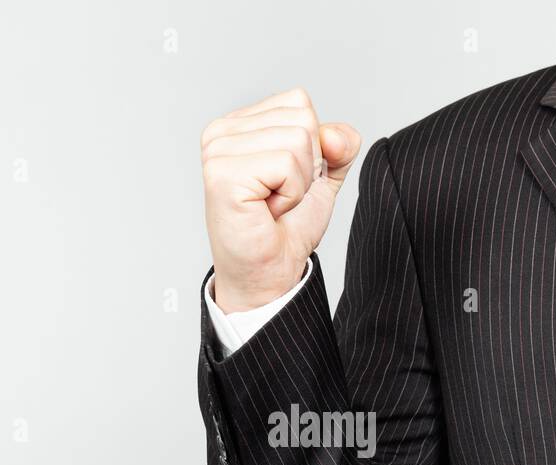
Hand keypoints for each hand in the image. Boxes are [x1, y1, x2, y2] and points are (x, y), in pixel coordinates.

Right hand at [201, 88, 360, 313]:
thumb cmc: (286, 227)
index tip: (285, 180)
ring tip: (273, 205)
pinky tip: (267, 211)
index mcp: (238, 124)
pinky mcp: (223, 173)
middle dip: (307, 165)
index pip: (299, 102)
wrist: (271, 271)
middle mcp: (221, 131)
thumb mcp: (321, 176)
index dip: (311, 147)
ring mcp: (218, 151)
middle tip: (279, 197)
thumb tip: (337, 137)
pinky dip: (290, 194)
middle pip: (302, 118)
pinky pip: (287, 164)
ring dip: (299, 183)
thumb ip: (337, 145)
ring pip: (298, 139)